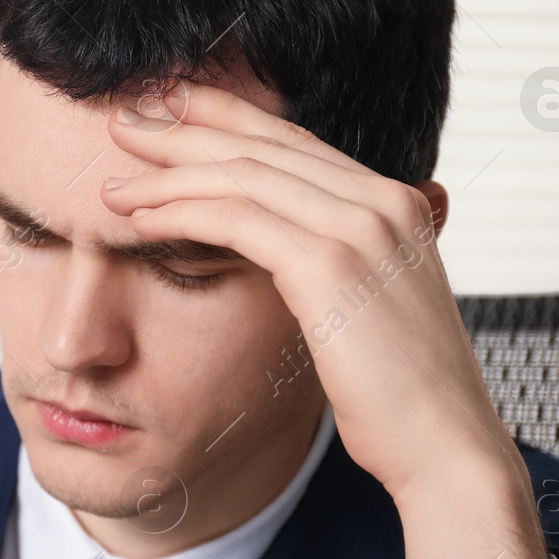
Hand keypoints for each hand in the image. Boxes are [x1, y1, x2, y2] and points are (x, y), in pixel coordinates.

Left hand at [100, 81, 547, 558]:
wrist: (445, 447)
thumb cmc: (402, 395)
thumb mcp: (373, 310)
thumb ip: (342, 265)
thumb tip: (297, 257)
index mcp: (396, 202)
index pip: (294, 141)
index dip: (226, 119)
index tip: (169, 111)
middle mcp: (383, 200)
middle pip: (262, 145)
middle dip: (185, 130)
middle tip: (124, 122)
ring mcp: (362, 227)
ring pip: (241, 177)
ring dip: (167, 176)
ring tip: (113, 184)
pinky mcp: (331, 265)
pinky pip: (236, 220)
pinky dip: (180, 214)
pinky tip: (139, 221)